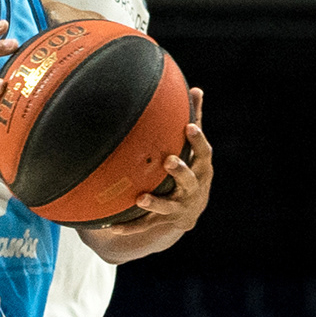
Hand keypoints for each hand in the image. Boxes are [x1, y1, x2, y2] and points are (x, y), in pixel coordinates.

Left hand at [90, 92, 212, 250]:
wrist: (190, 212)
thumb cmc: (191, 169)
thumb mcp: (195, 149)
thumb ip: (194, 120)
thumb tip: (196, 89)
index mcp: (201, 169)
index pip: (204, 153)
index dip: (198, 140)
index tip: (189, 126)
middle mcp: (193, 190)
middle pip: (189, 181)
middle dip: (180, 171)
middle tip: (169, 161)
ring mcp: (179, 207)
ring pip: (168, 207)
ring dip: (155, 203)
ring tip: (141, 198)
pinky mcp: (163, 221)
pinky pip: (144, 226)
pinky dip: (129, 227)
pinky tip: (111, 226)